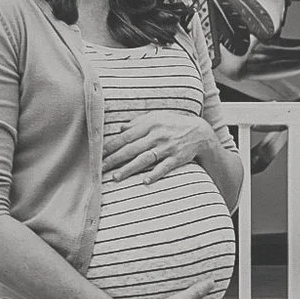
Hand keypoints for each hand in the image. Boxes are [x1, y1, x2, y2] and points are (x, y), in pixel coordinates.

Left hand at [105, 111, 220, 182]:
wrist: (200, 132)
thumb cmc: (174, 124)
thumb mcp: (157, 117)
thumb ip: (138, 123)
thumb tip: (120, 128)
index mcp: (150, 124)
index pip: (126, 136)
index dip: (112, 145)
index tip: (99, 154)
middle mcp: (157, 135)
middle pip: (132, 149)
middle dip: (114, 159)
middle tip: (101, 168)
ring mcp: (167, 147)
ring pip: (144, 159)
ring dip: (129, 169)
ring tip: (116, 177)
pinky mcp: (177, 158)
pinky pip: (164, 167)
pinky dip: (155, 174)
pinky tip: (144, 181)